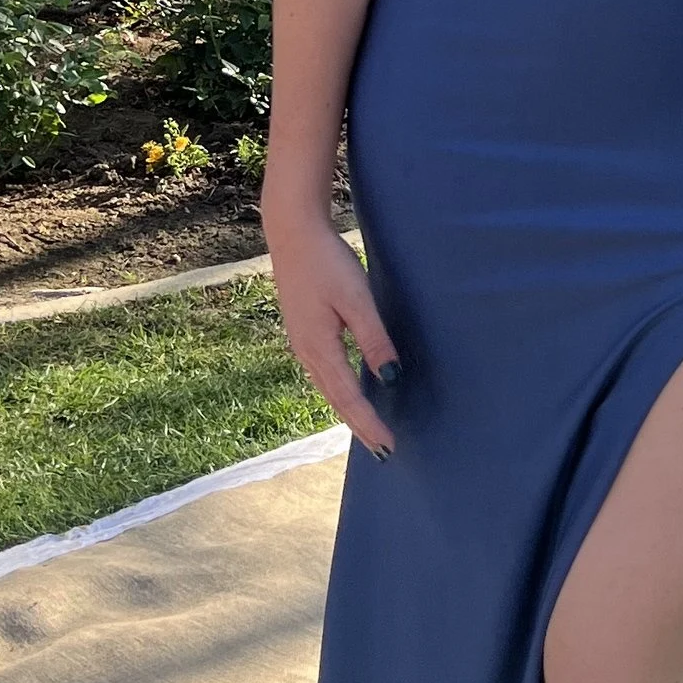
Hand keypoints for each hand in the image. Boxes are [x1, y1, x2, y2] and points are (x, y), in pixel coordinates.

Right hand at [264, 204, 398, 454]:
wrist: (292, 233)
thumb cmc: (326, 261)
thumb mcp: (356, 298)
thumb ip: (373, 338)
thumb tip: (389, 378)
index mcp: (319, 347)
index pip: (349, 397)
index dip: (370, 423)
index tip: (388, 447)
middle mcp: (307, 352)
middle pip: (336, 399)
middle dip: (360, 425)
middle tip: (383, 450)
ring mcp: (302, 343)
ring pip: (328, 388)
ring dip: (349, 411)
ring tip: (369, 429)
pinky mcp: (304, 332)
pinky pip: (324, 373)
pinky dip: (340, 391)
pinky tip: (350, 391)